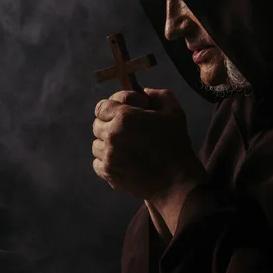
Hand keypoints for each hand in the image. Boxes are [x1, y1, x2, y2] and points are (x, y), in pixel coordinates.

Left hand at [92, 88, 207, 202]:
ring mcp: (108, 156)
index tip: (127, 111)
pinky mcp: (108, 173)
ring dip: (108, 143)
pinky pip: (97, 162)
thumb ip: (158, 95)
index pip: (102, 106)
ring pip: (96, 144)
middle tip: (128, 129)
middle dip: (111, 123)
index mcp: (124, 117)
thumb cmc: (176, 144)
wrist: (176, 181)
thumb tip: (143, 91)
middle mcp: (112, 135)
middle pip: (97, 124)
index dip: (114, 106)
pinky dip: (106, 160)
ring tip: (126, 146)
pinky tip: (122, 160)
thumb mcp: (173, 111)